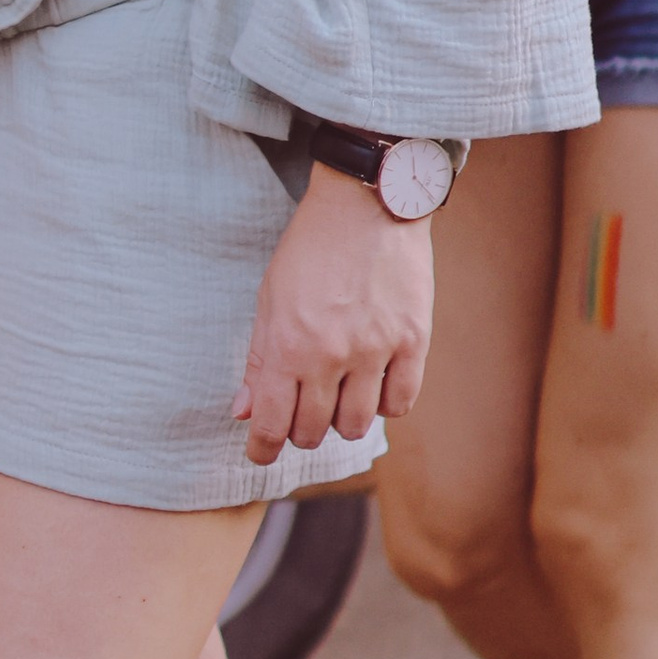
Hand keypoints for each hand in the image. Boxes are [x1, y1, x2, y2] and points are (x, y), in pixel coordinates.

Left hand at [236, 167, 433, 464]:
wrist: (366, 204)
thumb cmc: (310, 249)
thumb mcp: (270, 298)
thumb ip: (258, 359)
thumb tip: (244, 412)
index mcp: (288, 345)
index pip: (272, 424)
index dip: (263, 449)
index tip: (260, 454)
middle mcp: (331, 355)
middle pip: (314, 431)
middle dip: (301, 432)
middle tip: (301, 415)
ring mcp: (375, 350)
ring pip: (357, 425)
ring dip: (342, 422)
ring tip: (338, 398)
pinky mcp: (413, 341)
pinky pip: (401, 402)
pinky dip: (385, 404)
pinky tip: (374, 386)